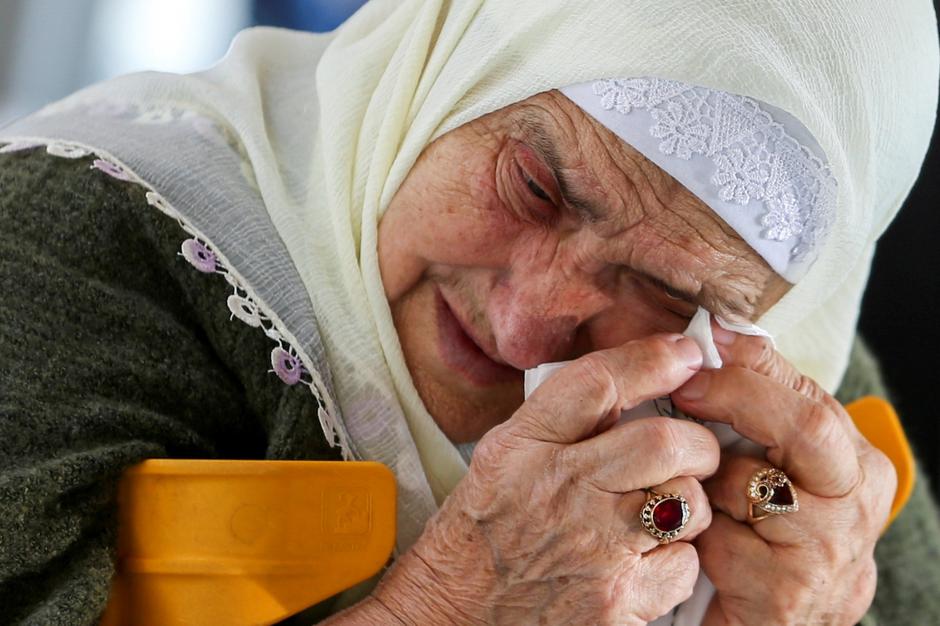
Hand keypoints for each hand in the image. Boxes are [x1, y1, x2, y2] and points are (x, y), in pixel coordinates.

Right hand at [370, 334, 718, 624]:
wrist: (452, 620)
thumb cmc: (476, 538)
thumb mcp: (498, 460)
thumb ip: (556, 422)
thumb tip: (631, 385)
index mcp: (524, 448)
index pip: (598, 383)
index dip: (653, 358)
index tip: (682, 353)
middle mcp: (559, 493)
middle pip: (663, 442)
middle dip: (695, 441)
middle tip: (692, 448)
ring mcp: (593, 552)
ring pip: (687, 503)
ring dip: (687, 502)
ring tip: (659, 509)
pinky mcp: (617, 605)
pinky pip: (683, 566)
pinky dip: (675, 558)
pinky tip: (643, 559)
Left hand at [673, 328, 895, 625]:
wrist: (763, 624)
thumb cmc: (762, 538)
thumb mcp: (770, 469)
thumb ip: (758, 414)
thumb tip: (726, 339)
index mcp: (854, 464)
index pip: (809, 394)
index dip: (753, 365)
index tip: (709, 341)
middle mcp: (856, 504)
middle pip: (805, 426)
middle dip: (736, 397)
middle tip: (684, 390)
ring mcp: (829, 552)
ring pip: (749, 481)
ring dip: (705, 484)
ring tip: (699, 498)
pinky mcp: (787, 594)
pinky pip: (718, 538)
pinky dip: (695, 536)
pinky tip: (702, 548)